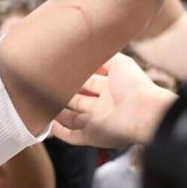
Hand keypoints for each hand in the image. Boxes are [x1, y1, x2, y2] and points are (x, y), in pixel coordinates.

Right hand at [51, 53, 176, 147]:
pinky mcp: (92, 136)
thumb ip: (103, 57)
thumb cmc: (135, 86)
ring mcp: (97, 123)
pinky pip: (72, 136)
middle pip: (77, 101)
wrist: (146, 112)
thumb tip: (88, 50)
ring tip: (40, 104)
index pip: (87, 83)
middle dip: (62, 95)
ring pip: (71, 119)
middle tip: (44, 87)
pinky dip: (60, 132)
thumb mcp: (120, 63)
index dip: (74, 79)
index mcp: (110, 89)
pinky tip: (48, 124)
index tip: (58, 72)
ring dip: (57, 113)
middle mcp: (102, 106)